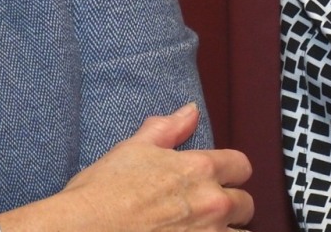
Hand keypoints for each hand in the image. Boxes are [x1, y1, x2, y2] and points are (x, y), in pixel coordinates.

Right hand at [0, 103, 253, 231]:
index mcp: (199, 170)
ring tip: (204, 230)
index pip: (240, 166)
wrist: (84, 229)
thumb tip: (190, 111)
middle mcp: (211, 204)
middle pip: (245, 204)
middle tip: (208, 209)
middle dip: (231, 205)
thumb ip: (168, 129)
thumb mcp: (133, 149)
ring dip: (227, 231)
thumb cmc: (103, 192)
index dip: (231, 171)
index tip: (220, 177)